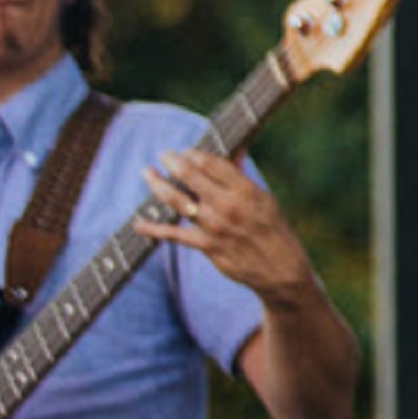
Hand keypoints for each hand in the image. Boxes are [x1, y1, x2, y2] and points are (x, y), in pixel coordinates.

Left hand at [137, 148, 315, 302]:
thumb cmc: (272, 229)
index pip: (213, 164)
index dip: (195, 154)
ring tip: (147, 173)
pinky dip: (153, 229)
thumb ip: (242, 178)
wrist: (279, 267)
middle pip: (191, 176)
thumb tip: (234, 150)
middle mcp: (228, 205)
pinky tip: (138, 223)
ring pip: (177, 200)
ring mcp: (214, 226)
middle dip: (173, 161)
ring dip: (158, 184)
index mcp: (246, 190)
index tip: (186, 151)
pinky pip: (173, 235)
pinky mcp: (205, 245)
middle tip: (164, 154)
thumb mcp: (264, 199)